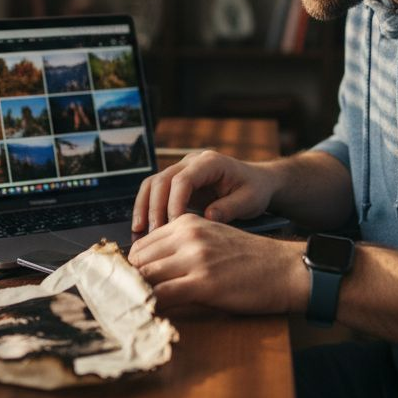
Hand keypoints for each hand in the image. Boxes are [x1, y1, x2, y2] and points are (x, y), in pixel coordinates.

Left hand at [128, 214, 305, 312]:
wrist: (285, 270)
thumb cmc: (250, 259)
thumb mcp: (212, 239)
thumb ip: (182, 247)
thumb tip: (149, 268)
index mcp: (187, 223)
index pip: (141, 244)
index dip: (132, 267)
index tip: (128, 284)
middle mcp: (188, 235)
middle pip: (138, 260)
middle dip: (128, 281)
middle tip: (124, 300)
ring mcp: (195, 258)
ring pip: (146, 277)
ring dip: (136, 295)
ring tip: (133, 310)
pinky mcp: (203, 283)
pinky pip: (163, 296)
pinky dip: (151, 306)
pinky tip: (150, 315)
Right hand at [131, 149, 276, 232]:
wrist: (257, 182)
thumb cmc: (255, 190)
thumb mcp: (250, 200)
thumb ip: (230, 208)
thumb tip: (206, 219)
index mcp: (209, 162)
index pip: (182, 180)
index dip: (174, 203)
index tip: (174, 226)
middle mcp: (190, 162)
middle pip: (161, 180)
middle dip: (154, 208)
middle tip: (153, 234)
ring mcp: (181, 170)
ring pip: (152, 184)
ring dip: (144, 208)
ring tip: (140, 233)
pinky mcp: (176, 183)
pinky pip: (155, 192)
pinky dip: (147, 209)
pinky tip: (144, 229)